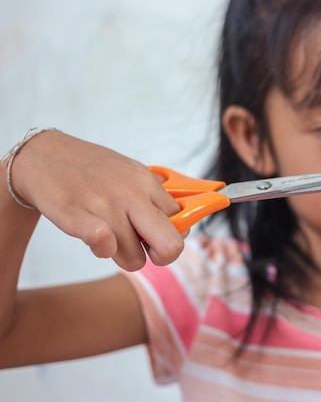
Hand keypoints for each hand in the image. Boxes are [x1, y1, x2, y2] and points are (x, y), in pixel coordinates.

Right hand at [11, 130, 183, 269]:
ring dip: (122, 256)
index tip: (157, 235)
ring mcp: (105, 205)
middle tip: (144, 250)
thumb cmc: (93, 170)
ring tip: (109, 237)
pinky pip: (104, 244)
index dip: (172, 235)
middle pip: (171, 245)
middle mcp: (131, 195)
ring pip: (134, 259)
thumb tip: (182, 221)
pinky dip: (102, 249)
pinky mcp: (76, 215)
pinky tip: (96, 238)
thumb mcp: (132, 173)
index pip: (182, 221)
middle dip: (162, 257)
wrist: (44, 155)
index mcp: (148, 184)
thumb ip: (156, 196)